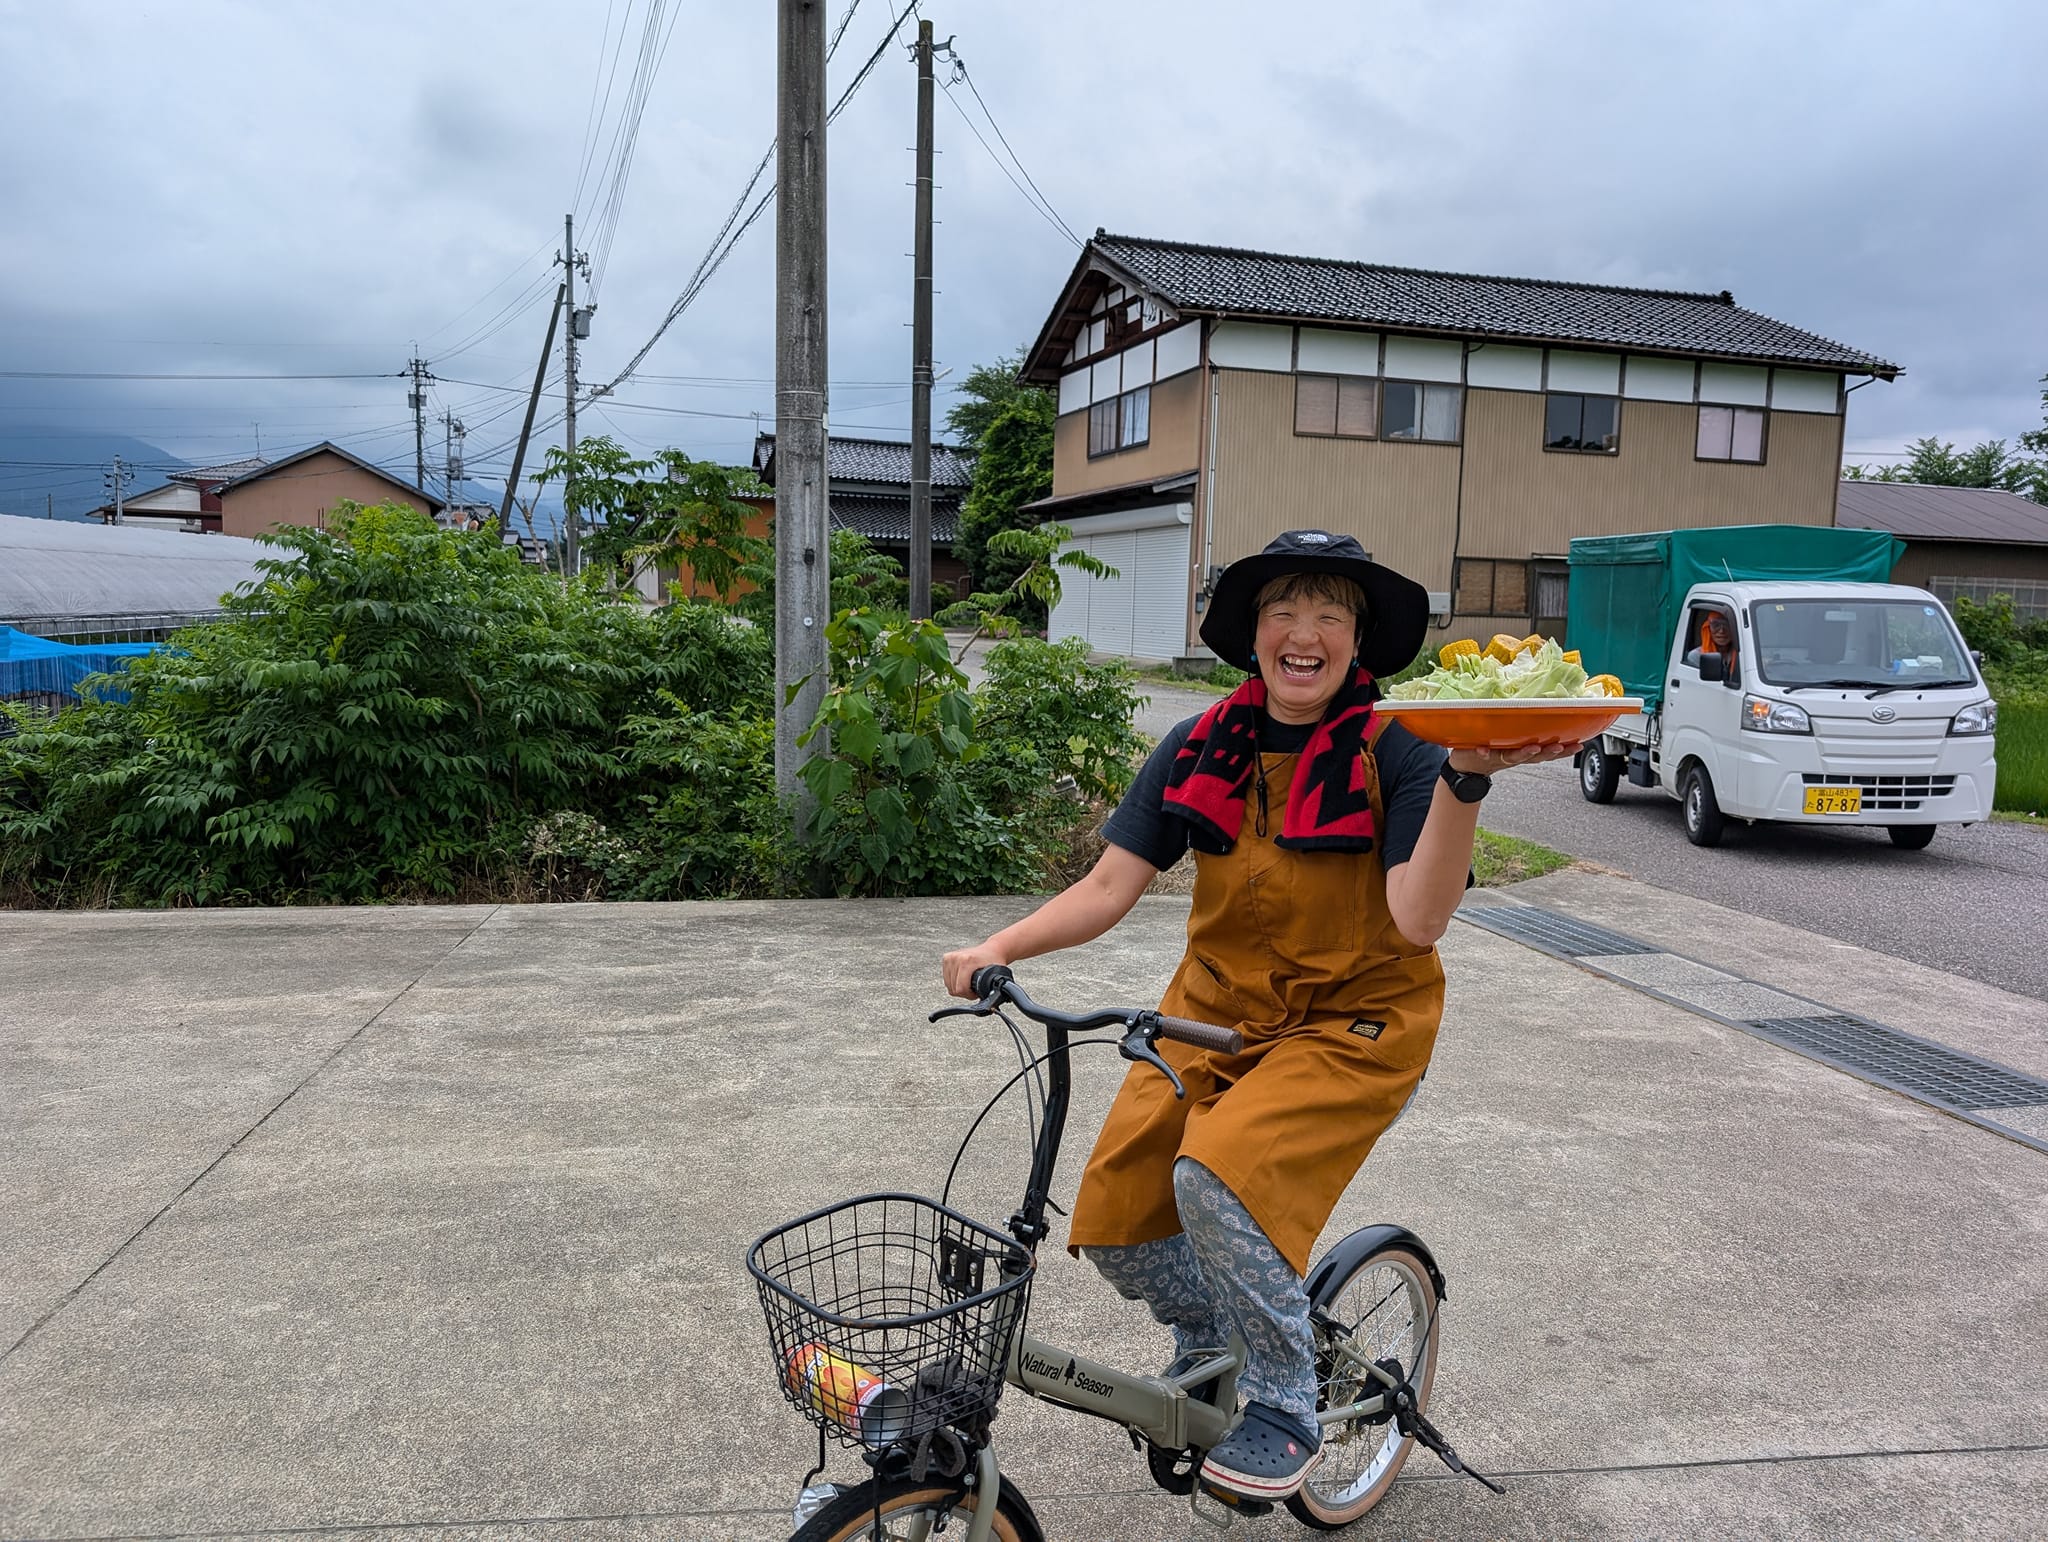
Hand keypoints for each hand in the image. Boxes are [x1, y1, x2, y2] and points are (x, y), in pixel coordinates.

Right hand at [942, 942, 1009, 999]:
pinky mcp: (946, 958)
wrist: (991, 950)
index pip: (960, 988)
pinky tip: (963, 978)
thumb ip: (992, 990)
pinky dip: (954, 982)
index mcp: (967, 960)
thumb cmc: (994, 961)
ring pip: (948, 985)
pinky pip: (946, 979)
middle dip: (964, 992)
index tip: (976, 992)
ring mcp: (950, 957)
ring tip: (969, 982)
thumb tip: (991, 1003)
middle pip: (953, 988)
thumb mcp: (995, 976)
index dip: (969, 995)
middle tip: (974, 987)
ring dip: (959, 988)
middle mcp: (956, 958)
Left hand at [1447, 736, 1583, 774]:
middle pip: (1537, 756)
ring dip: (1525, 753)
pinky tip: (1483, 750)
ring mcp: (1500, 757)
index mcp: (1525, 749)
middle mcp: (1515, 755)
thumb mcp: (1510, 737)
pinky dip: (1485, 753)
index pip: (1549, 749)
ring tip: (1533, 748)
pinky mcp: (1483, 757)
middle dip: (1550, 752)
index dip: (1565, 749)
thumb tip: (1541, 701)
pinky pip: (1485, 755)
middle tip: (1562, 746)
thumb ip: (1524, 724)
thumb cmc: (1490, 747)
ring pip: (1515, 757)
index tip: (1580, 743)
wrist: (1465, 767)